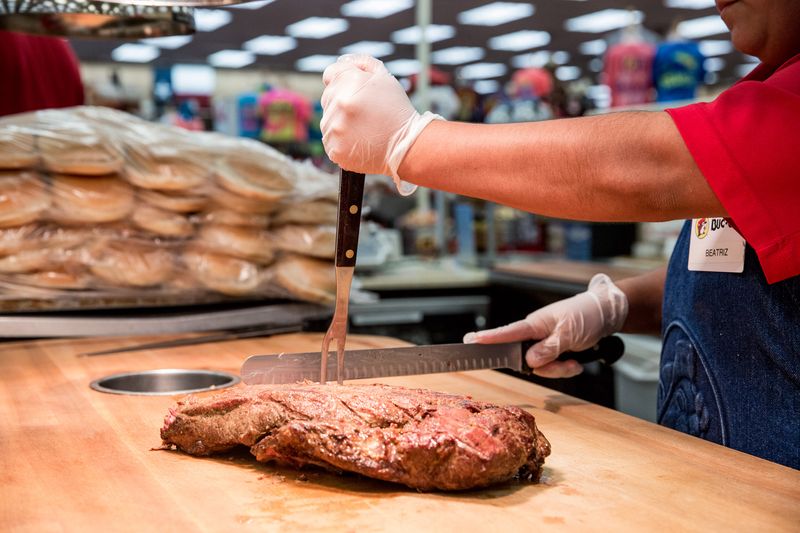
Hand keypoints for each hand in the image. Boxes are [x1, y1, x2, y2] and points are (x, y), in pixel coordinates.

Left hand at [320, 54, 441, 194]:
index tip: (354, 91)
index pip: (330, 74)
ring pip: (327, 120)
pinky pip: (330, 140)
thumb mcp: (384, 77)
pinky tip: (358, 141)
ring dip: (340, 122)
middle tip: (364, 112)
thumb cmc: (396, 110)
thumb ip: (361, 63)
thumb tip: (343, 62)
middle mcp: (339, 104)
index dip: (343, 81)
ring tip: (362, 128)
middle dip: (343, 101)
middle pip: (328, 97)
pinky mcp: (335, 149)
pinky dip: (341, 141)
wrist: (406, 145)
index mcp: (349, 82)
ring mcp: (335, 128)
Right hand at [464, 274, 627, 377]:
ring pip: (541, 367)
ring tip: (575, 361)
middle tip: (566, 362)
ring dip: (560, 369)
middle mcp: (536, 334)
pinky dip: (566, 368)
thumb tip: (529, 360)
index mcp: (534, 324)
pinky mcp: (555, 350)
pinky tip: (577, 362)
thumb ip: (548, 348)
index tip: (468, 341)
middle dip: (547, 367)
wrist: (608, 314)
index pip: (506, 333)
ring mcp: (545, 343)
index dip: (487, 338)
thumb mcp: (569, 333)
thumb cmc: (587, 314)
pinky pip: (553, 368)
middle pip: (526, 360)